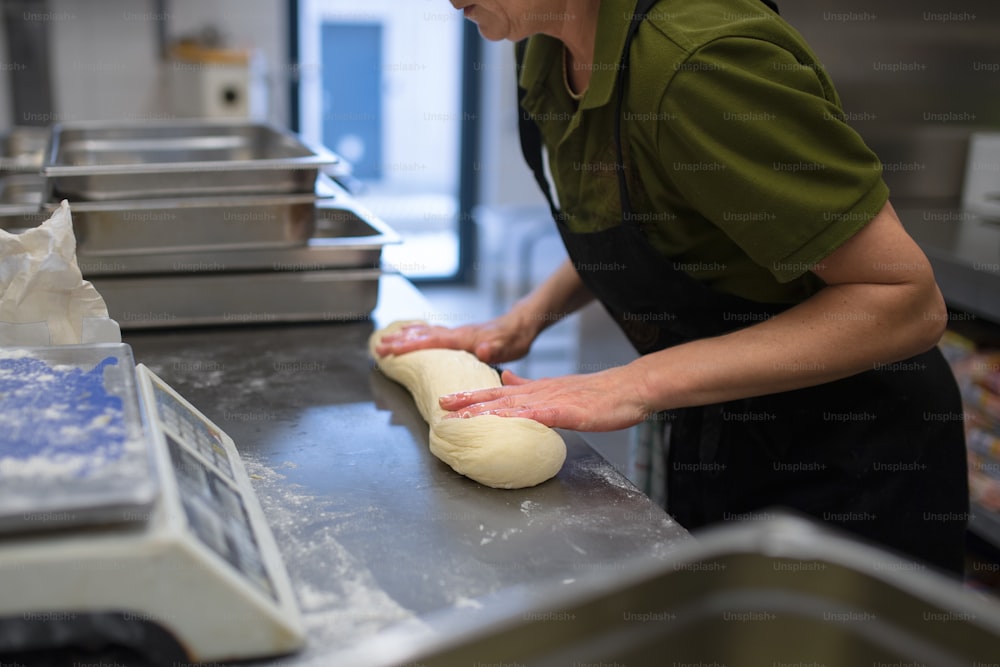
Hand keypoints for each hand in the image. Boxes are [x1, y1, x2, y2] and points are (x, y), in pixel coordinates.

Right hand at [374, 317, 535, 364]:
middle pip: (422, 335)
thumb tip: (481, 349)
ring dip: (405, 336)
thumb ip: (494, 347)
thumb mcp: (509, 346)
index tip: (390, 349)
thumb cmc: (515, 337)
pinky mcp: (460, 335)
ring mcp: (457, 332)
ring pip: (426, 332)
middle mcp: (457, 333)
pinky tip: (412, 334)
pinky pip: (433, 333)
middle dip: (399, 341)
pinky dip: (419, 333)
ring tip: (386, 339)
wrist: (522, 323)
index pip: (431, 342)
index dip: (410, 346)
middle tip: (378, 346)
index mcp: (463, 338)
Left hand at [439, 368, 651, 431]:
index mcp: (535, 389)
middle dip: (469, 402)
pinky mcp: (572, 411)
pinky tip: (513, 420)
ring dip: (490, 410)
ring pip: (516, 406)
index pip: (496, 392)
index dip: (470, 396)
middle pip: (498, 398)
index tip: (445, 400)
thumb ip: (527, 385)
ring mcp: (554, 401)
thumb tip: (504, 377)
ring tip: (466, 416)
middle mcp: (539, 393)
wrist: (627, 388)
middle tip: (442, 406)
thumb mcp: (554, 387)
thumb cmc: (595, 393)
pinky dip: (528, 417)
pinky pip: (547, 414)